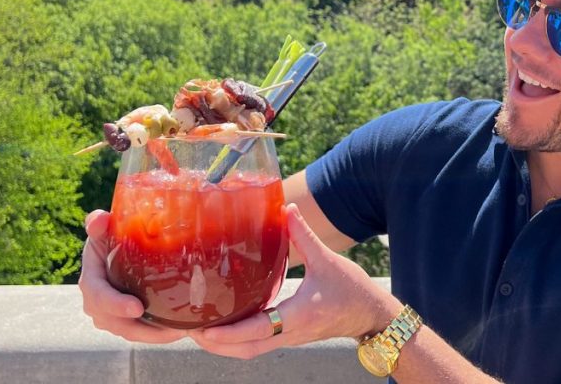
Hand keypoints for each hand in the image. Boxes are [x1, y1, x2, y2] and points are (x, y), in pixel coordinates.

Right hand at [77, 209, 186, 342]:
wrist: (115, 251)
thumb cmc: (111, 237)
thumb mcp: (104, 229)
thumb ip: (99, 223)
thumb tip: (101, 219)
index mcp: (92, 281)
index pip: (99, 296)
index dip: (115, 304)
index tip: (137, 308)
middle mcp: (97, 304)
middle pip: (117, 323)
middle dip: (144, 329)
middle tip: (174, 330)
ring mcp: (110, 316)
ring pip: (131, 332)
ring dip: (156, 336)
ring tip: (183, 332)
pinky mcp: (126, 322)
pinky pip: (141, 332)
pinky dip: (159, 334)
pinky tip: (181, 330)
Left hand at [187, 203, 398, 359]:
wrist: (371, 315)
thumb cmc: (352, 289)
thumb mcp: (328, 260)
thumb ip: (304, 235)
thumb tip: (286, 208)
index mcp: (298, 315)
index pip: (258, 329)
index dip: (230, 332)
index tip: (205, 329)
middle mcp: (290, 332)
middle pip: (246, 350)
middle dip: (216, 345)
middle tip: (190, 329)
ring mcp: (289, 338)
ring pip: (249, 352)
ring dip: (223, 347)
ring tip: (198, 330)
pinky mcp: (289, 336)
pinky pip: (257, 345)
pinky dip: (236, 341)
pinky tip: (223, 326)